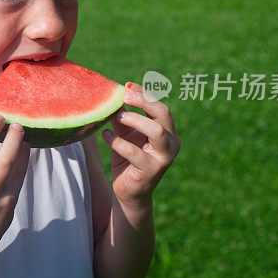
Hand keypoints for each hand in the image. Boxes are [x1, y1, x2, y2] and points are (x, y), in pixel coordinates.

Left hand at [102, 82, 179, 207]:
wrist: (128, 191)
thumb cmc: (128, 158)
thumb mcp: (125, 134)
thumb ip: (122, 116)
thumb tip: (114, 94)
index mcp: (167, 131)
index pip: (159, 106)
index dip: (144, 94)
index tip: (126, 86)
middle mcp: (171, 142)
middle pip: (163, 114)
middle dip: (143, 102)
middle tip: (124, 96)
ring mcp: (164, 157)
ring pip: (157, 132)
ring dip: (135, 120)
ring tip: (117, 116)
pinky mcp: (151, 171)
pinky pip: (135, 153)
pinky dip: (118, 142)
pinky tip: (106, 135)